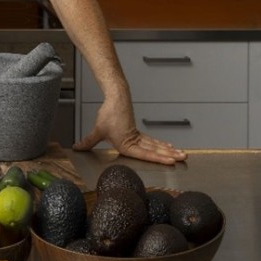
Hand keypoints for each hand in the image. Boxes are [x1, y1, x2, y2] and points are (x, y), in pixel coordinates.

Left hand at [73, 98, 187, 165]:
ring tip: (182, 154)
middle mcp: (135, 141)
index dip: (159, 158)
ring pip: (156, 145)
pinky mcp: (138, 132)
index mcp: (127, 144)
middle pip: (155, 149)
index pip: (145, 154)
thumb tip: (76, 148)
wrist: (116, 98)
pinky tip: (168, 147)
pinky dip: (161, 144)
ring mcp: (138, 136)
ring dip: (169, 150)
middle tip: (183, 158)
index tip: (171, 162)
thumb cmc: (108, 114)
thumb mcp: (97, 130)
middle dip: (169, 155)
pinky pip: (152, 140)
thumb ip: (88, 142)